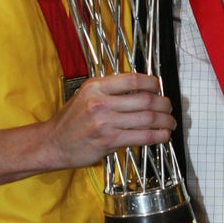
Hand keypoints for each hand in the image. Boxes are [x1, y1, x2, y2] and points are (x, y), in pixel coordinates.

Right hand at [47, 72, 175, 168]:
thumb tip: (142, 91)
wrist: (53, 143)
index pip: (132, 79)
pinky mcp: (109, 141)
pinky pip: (142, 136)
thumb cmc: (71, 121)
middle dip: (164, 104)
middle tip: (169, 108)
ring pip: (147, 118)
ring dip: (165, 121)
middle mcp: (100, 102)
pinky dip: (158, 136)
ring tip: (170, 123)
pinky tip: (163, 136)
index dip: (152, 83)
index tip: (159, 87)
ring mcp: (105, 122)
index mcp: (96, 87)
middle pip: (145, 100)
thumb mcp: (86, 96)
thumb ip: (110, 91)